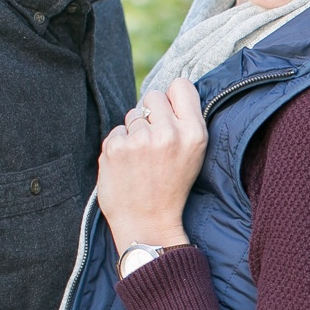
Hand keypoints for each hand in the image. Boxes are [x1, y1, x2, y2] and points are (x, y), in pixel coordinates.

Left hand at [98, 77, 205, 251]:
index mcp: (194, 134)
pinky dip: (119, 146)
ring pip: (133, 114)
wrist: (147, 224)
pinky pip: (117, 130)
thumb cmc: (170, 188)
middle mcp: (168, 133)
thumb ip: (184, 123)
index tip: (169, 112)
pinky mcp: (115, 147)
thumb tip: (166, 94)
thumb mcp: (193, 155)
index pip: (181, 86)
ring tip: (141, 160)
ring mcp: (140, 139)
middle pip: (153, 96)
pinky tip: (127, 166)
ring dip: (135, 132)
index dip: (172, 97)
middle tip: (153, 142)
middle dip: (150, 114)